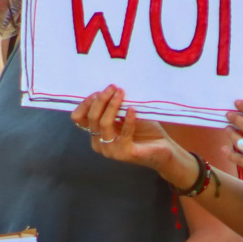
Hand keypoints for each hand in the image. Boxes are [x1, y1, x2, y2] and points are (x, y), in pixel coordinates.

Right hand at [70, 86, 184, 179]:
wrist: (164, 149)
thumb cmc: (144, 130)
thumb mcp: (125, 115)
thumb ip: (114, 107)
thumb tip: (107, 89)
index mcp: (96, 134)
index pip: (79, 118)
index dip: (86, 103)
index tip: (99, 91)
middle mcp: (99, 144)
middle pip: (91, 118)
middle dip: (101, 99)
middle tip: (112, 87)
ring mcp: (110, 151)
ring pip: (104, 124)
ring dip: (112, 105)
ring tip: (121, 93)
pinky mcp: (124, 153)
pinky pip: (124, 133)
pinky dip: (128, 119)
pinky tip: (133, 110)